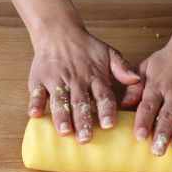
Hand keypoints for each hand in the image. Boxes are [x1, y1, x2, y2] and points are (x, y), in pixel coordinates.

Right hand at [28, 26, 140, 143]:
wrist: (58, 32)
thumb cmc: (86, 47)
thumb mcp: (108, 52)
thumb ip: (122, 68)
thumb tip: (136, 79)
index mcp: (95, 76)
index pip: (102, 95)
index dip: (105, 110)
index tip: (108, 125)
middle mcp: (76, 79)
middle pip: (80, 102)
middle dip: (83, 121)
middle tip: (85, 139)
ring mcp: (56, 79)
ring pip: (59, 99)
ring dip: (61, 116)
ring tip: (64, 132)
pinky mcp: (39, 79)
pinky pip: (37, 92)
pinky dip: (35, 102)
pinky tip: (35, 115)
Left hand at [121, 36, 171, 155]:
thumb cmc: (168, 61)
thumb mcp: (146, 67)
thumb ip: (135, 87)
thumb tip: (123, 104)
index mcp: (158, 84)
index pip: (149, 105)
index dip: (143, 121)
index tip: (139, 137)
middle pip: (168, 113)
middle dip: (162, 133)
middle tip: (157, 151)